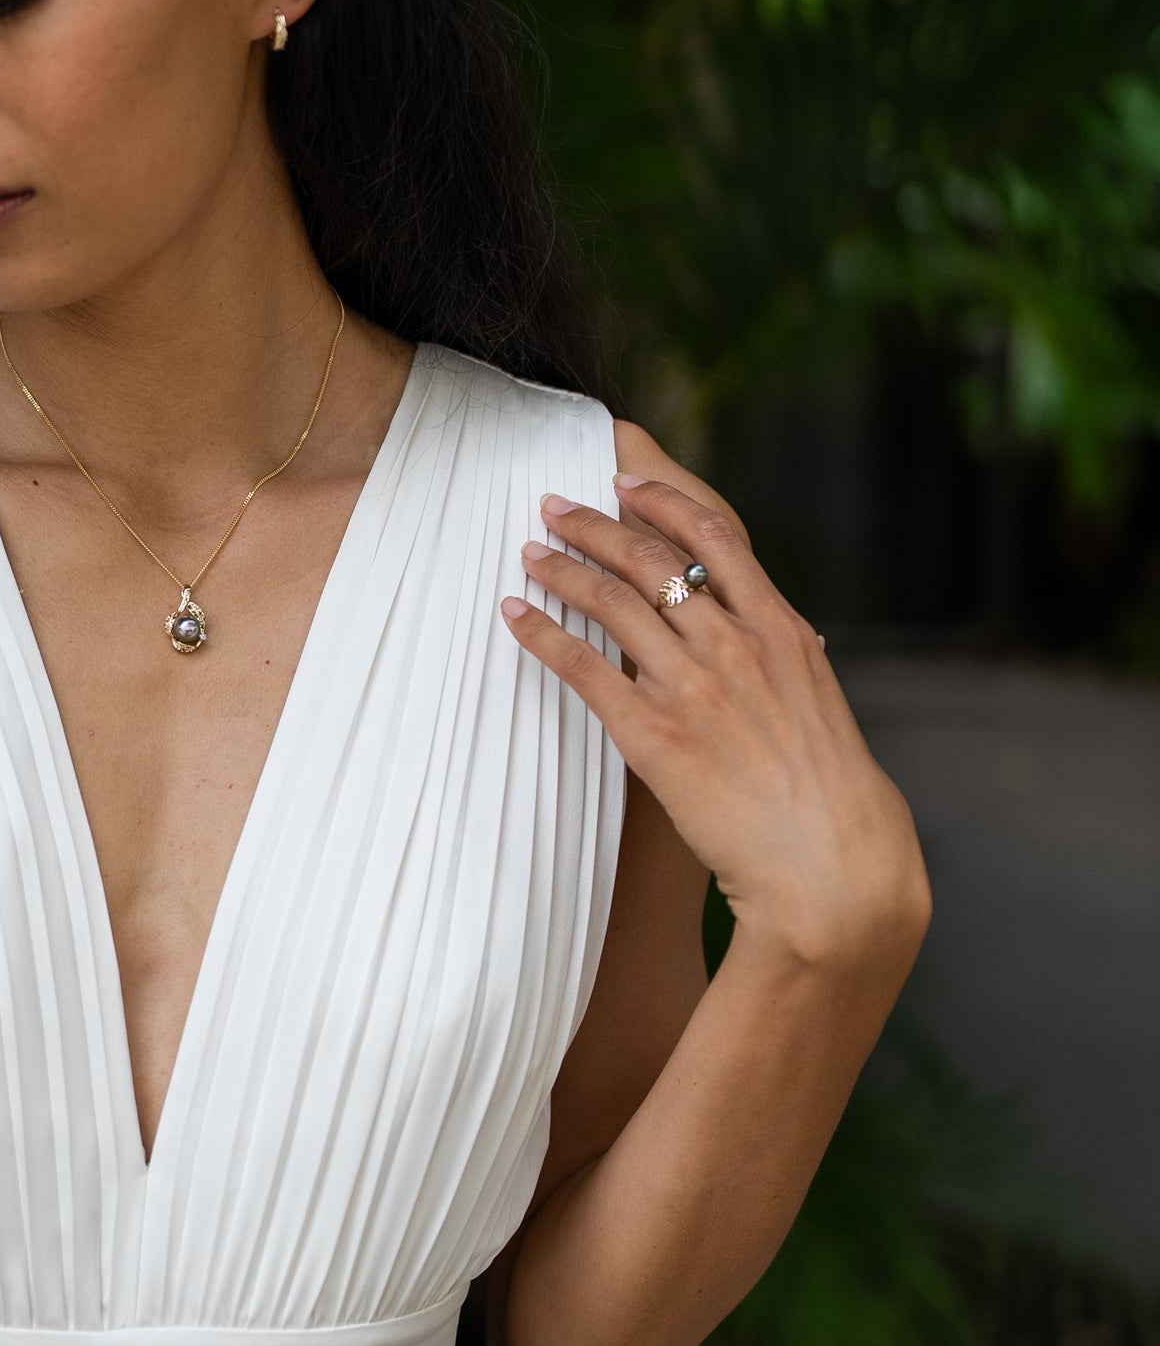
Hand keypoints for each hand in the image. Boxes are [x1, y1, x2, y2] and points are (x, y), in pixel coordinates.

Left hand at [501, 473, 930, 973]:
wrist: (829, 865)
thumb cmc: (826, 790)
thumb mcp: (814, 698)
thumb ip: (779, 654)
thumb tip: (765, 625)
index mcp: (780, 629)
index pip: (714, 536)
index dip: (663, 499)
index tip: (625, 481)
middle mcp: (735, 645)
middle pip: (649, 558)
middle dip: (593, 523)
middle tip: (552, 505)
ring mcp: (692, 687)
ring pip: (610, 601)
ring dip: (561, 568)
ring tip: (529, 553)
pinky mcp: (652, 734)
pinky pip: (582, 666)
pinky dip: (542, 632)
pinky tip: (516, 615)